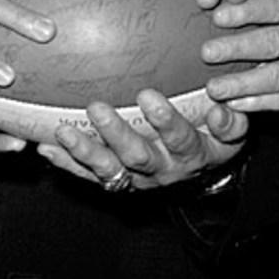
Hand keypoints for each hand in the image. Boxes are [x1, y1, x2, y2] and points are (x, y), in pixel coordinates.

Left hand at [37, 90, 247, 190]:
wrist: (201, 174)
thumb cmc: (213, 138)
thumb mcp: (232, 133)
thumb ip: (230, 121)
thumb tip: (221, 106)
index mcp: (193, 153)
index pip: (181, 138)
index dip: (166, 121)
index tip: (149, 96)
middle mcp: (162, 170)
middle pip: (137, 156)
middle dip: (116, 133)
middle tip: (97, 107)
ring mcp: (136, 178)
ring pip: (109, 170)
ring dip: (84, 151)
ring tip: (62, 133)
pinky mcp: (117, 182)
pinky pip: (89, 176)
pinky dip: (67, 163)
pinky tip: (46, 149)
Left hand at [202, 0, 278, 110]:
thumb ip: (278, 0)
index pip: (277, 6)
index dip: (246, 11)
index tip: (217, 15)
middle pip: (273, 43)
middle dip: (237, 48)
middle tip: (206, 53)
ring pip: (277, 77)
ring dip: (242, 84)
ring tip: (213, 87)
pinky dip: (259, 103)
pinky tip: (235, 103)